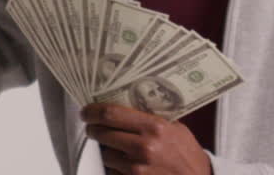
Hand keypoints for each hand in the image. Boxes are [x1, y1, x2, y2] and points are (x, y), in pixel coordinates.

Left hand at [81, 104, 209, 174]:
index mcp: (154, 127)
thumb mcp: (174, 128)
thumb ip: (150, 118)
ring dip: (104, 150)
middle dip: (92, 129)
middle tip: (91, 127)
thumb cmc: (187, 154)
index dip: (93, 111)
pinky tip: (123, 164)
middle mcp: (144, 146)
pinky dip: (113, 167)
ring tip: (114, 147)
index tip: (86, 111)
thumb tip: (123, 104)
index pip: (111, 113)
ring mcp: (138, 167)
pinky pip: (112, 171)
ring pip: (104, 154)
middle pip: (102, 132)